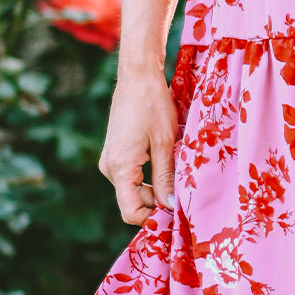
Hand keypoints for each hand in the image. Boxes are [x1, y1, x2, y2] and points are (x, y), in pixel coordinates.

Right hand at [98, 65, 179, 224]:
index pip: (131, 211)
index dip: (153, 217)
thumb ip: (166, 177)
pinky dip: (149, 176)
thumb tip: (170, 206)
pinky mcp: (115, 153)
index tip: (176, 212)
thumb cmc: (153, 105)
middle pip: (133, 201)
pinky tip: (167, 162)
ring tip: (177, 173)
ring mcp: (110, 160)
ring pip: (134, 189)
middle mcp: (109, 168)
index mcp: (120, 167)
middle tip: (184, 192)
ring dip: (155, 187)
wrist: (137, 77)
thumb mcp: (165, 143)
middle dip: (157, 201)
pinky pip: (132, 175)